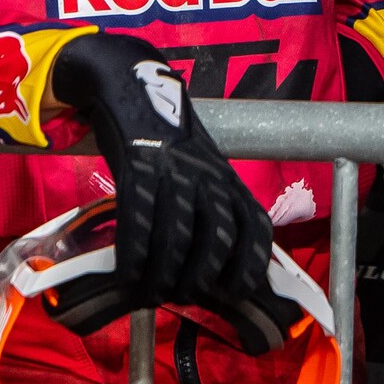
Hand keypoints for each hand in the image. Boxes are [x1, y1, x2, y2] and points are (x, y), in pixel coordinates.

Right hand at [49, 33, 300, 347]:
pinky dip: (134, 257)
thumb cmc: (165, 141)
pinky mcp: (139, 167)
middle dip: (202, 277)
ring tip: (154, 293)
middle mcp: (207, 173)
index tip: (238, 291)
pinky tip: (128, 276)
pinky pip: (138, 222)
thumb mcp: (200, 169)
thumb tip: (211, 263)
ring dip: (165, 274)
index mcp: (226, 176)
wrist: (130, 87)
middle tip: (183, 296)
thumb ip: (209, 206)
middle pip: (219, 236)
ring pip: (179, 235)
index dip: (251, 262)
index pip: (255, 223)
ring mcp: (174, 170)